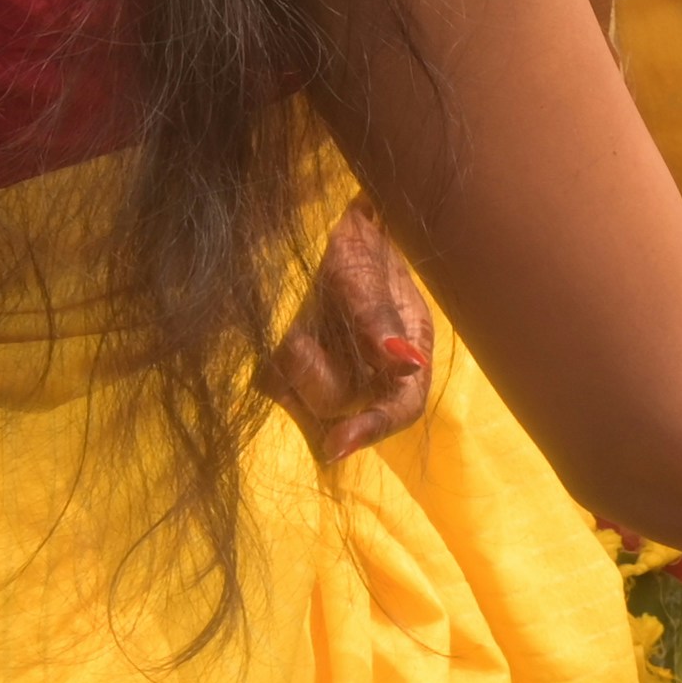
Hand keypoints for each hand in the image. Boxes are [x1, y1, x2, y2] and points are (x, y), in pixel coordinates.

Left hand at [265, 203, 436, 459]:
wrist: (340, 237)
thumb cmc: (363, 250)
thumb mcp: (370, 272)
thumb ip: (381, 318)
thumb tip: (406, 363)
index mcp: (406, 365)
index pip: (398, 411)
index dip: (371, 429)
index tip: (337, 445)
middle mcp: (369, 380)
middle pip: (335, 405)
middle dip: (318, 372)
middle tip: (312, 326)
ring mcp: (328, 379)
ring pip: (300, 397)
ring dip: (296, 361)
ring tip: (307, 320)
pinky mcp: (291, 374)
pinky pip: (275, 382)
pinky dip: (279, 363)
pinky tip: (293, 333)